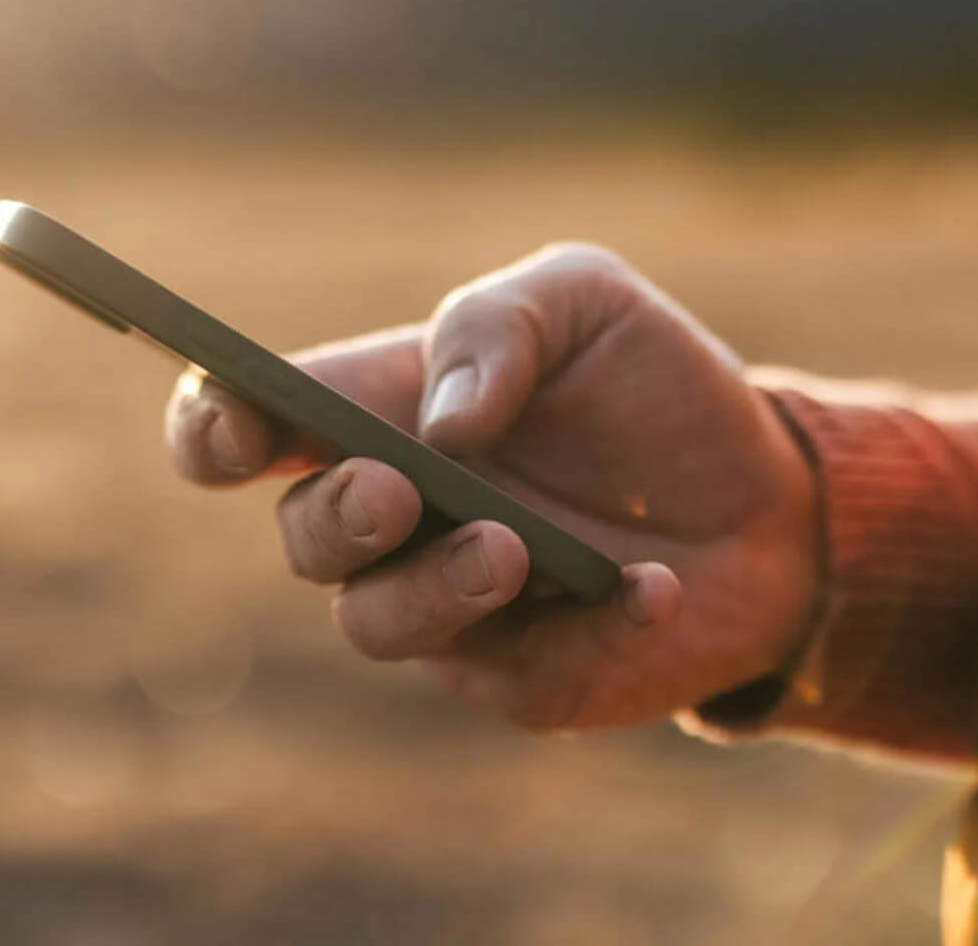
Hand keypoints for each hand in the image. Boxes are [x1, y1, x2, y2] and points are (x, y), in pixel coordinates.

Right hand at [164, 245, 818, 730]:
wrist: (763, 489)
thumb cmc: (649, 383)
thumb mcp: (586, 300)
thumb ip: (498, 325)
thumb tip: (439, 420)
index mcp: (382, 411)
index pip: (249, 425)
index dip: (215, 426)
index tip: (238, 421)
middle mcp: (397, 518)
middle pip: (305, 536)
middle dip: (335, 516)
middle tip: (392, 490)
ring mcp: (453, 606)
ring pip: (379, 623)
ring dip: (434, 587)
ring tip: (512, 548)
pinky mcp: (527, 675)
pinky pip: (521, 675)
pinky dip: (587, 629)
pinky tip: (650, 588)